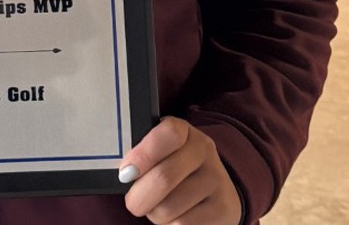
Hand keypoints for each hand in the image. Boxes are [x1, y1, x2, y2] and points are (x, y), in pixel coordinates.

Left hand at [119, 117, 241, 224]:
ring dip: (154, 214)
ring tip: (161, 207)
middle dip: (138, 197)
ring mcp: (217, 180)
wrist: (215, 193)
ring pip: (168, 208)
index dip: (142, 155)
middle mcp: (205, 152)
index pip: (168, 134)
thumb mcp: (160, 155)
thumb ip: (143, 157)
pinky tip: (176, 217)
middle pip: (163, 178)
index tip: (126, 173)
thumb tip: (126, 174)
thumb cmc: (175, 172)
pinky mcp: (223, 209)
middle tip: (134, 202)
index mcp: (185, 132)